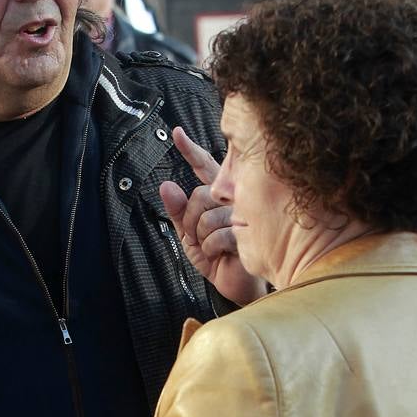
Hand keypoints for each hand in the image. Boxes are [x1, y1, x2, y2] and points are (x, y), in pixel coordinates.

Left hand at [159, 127, 266, 305]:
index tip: (177, 133)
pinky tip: (221, 255)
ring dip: (200, 238)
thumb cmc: (216, 256)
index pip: (204, 167)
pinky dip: (211, 249)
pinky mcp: (250, 232)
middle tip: (194, 236)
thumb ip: (177, 211)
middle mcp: (233, 199)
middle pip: (199, 195)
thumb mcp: (187, 234)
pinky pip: (218, 235)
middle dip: (189, 220)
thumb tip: (165, 186)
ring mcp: (244, 214)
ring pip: (207, 217)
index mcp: (219, 195)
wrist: (234, 284)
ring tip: (211, 247)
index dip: (190, 150)